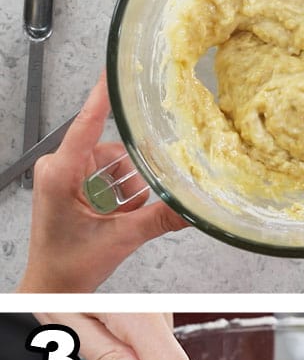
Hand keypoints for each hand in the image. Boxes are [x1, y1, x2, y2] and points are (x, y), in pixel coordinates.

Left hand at [17, 73, 188, 292]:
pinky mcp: (71, 189)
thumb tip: (193, 208)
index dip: (101, 96)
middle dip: (132, 171)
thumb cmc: (68, 264)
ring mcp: (64, 179)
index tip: (112, 72)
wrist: (53, 287)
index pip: (86, 123)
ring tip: (126, 213)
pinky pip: (107, 178)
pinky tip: (125, 214)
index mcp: (61, 173)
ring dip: (128, 187)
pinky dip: (122, 195)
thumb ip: (161, 219)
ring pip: (111, 165)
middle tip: (143, 189)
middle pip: (110, 149)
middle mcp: (59, 170)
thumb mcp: (121, 238)